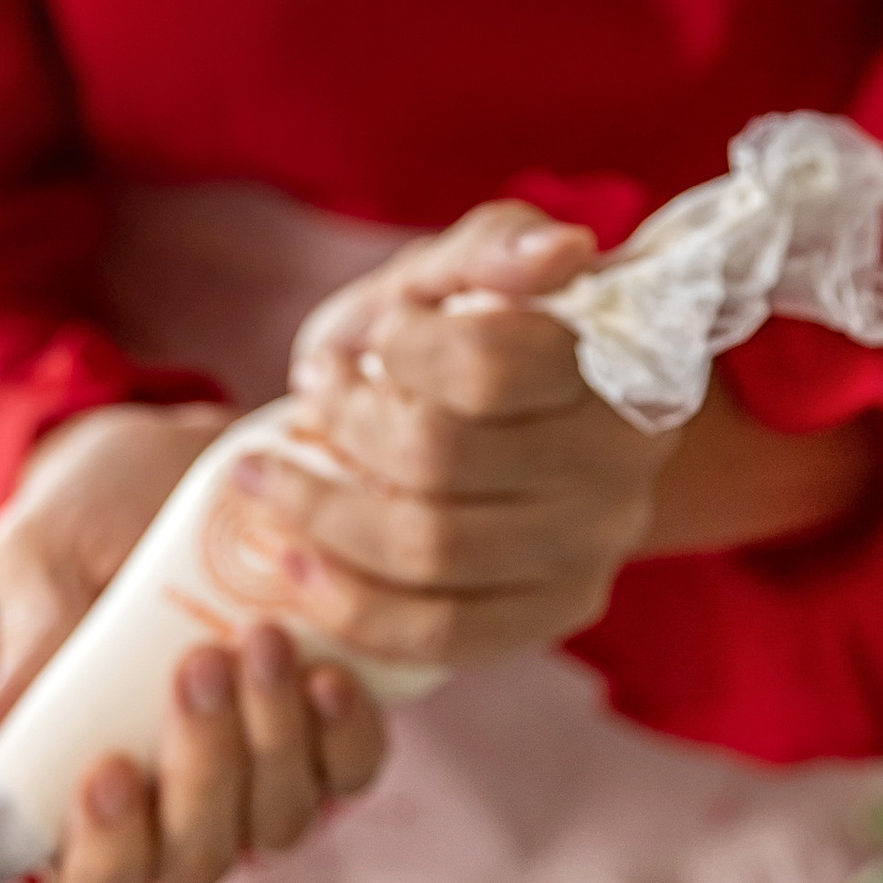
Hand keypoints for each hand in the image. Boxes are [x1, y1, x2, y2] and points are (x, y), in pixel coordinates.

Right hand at [0, 401, 387, 882]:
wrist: (167, 463)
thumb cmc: (83, 527)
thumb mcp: (41, 568)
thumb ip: (24, 653)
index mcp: (85, 799)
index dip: (103, 854)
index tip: (103, 772)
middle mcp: (177, 810)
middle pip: (197, 854)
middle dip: (202, 769)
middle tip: (196, 666)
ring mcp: (259, 778)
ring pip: (279, 817)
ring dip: (274, 740)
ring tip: (259, 640)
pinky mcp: (326, 736)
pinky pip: (349, 770)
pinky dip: (344, 734)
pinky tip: (329, 672)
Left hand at [252, 202, 882, 666]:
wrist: (520, 415)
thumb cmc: (482, 325)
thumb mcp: (472, 268)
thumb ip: (497, 248)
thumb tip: (563, 252)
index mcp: (614, 362)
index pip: (488, 366)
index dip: (403, 350)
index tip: (365, 342)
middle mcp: (621, 464)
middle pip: (442, 460)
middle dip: (345, 429)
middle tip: (303, 405)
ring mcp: (593, 548)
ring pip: (431, 550)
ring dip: (320, 515)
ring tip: (262, 483)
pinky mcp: (555, 611)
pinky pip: (443, 635)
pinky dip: (351, 607)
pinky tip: (293, 570)